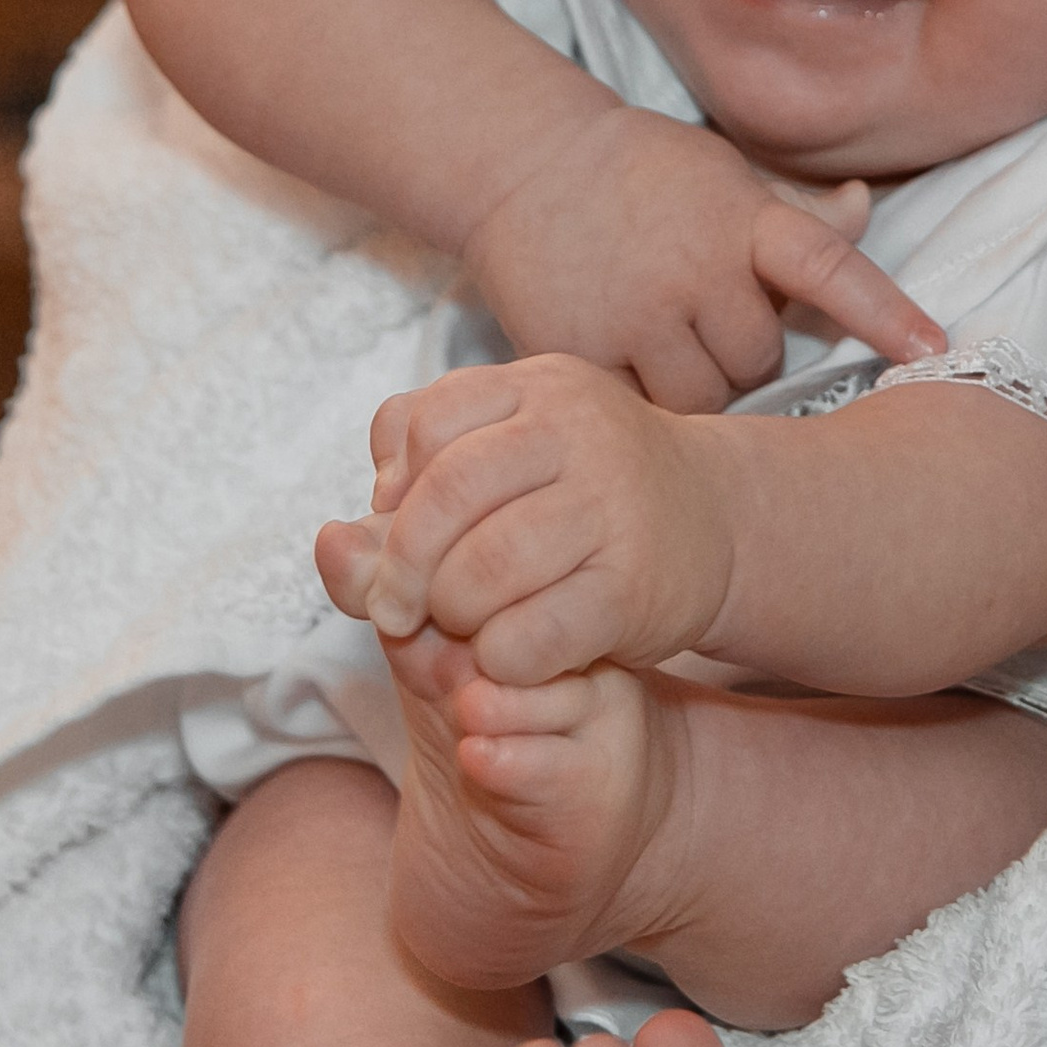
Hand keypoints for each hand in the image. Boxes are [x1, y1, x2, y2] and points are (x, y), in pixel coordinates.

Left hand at [317, 355, 738, 687]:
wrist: (712, 520)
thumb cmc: (582, 492)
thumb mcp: (506, 461)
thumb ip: (412, 492)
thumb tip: (334, 544)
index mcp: (539, 387)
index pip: (426, 420)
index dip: (393, 486)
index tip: (396, 529)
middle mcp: (580, 431)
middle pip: (447, 493)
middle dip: (403, 564)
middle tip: (397, 608)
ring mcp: (613, 506)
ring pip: (484, 570)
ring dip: (451, 615)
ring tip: (461, 626)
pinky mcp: (634, 586)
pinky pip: (531, 636)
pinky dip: (499, 659)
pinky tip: (509, 654)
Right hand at [460, 103, 940, 412]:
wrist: (521, 163)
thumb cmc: (639, 169)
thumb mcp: (723, 173)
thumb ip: (795, 210)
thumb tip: (864, 207)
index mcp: (743, 219)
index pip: (830, 267)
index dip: (885, 312)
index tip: (934, 350)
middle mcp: (696, 268)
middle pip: (760, 359)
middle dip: (741, 349)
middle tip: (701, 312)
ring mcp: (637, 314)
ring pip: (705, 398)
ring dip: (697, 384)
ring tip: (662, 337)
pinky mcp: (581, 353)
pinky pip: (639, 411)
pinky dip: (640, 396)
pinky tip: (620, 355)